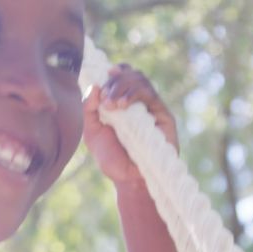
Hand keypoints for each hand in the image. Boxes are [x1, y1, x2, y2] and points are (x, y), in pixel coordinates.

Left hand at [82, 64, 179, 190]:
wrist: (128, 179)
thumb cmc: (111, 157)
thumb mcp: (92, 132)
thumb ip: (89, 109)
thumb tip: (96, 85)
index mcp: (122, 102)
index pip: (122, 75)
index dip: (115, 71)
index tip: (104, 75)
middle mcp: (137, 102)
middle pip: (131, 73)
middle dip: (115, 81)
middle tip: (105, 99)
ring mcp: (151, 107)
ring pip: (141, 80)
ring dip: (123, 86)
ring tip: (112, 104)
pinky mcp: (163, 115)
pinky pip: (150, 94)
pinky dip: (134, 94)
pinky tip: (122, 106)